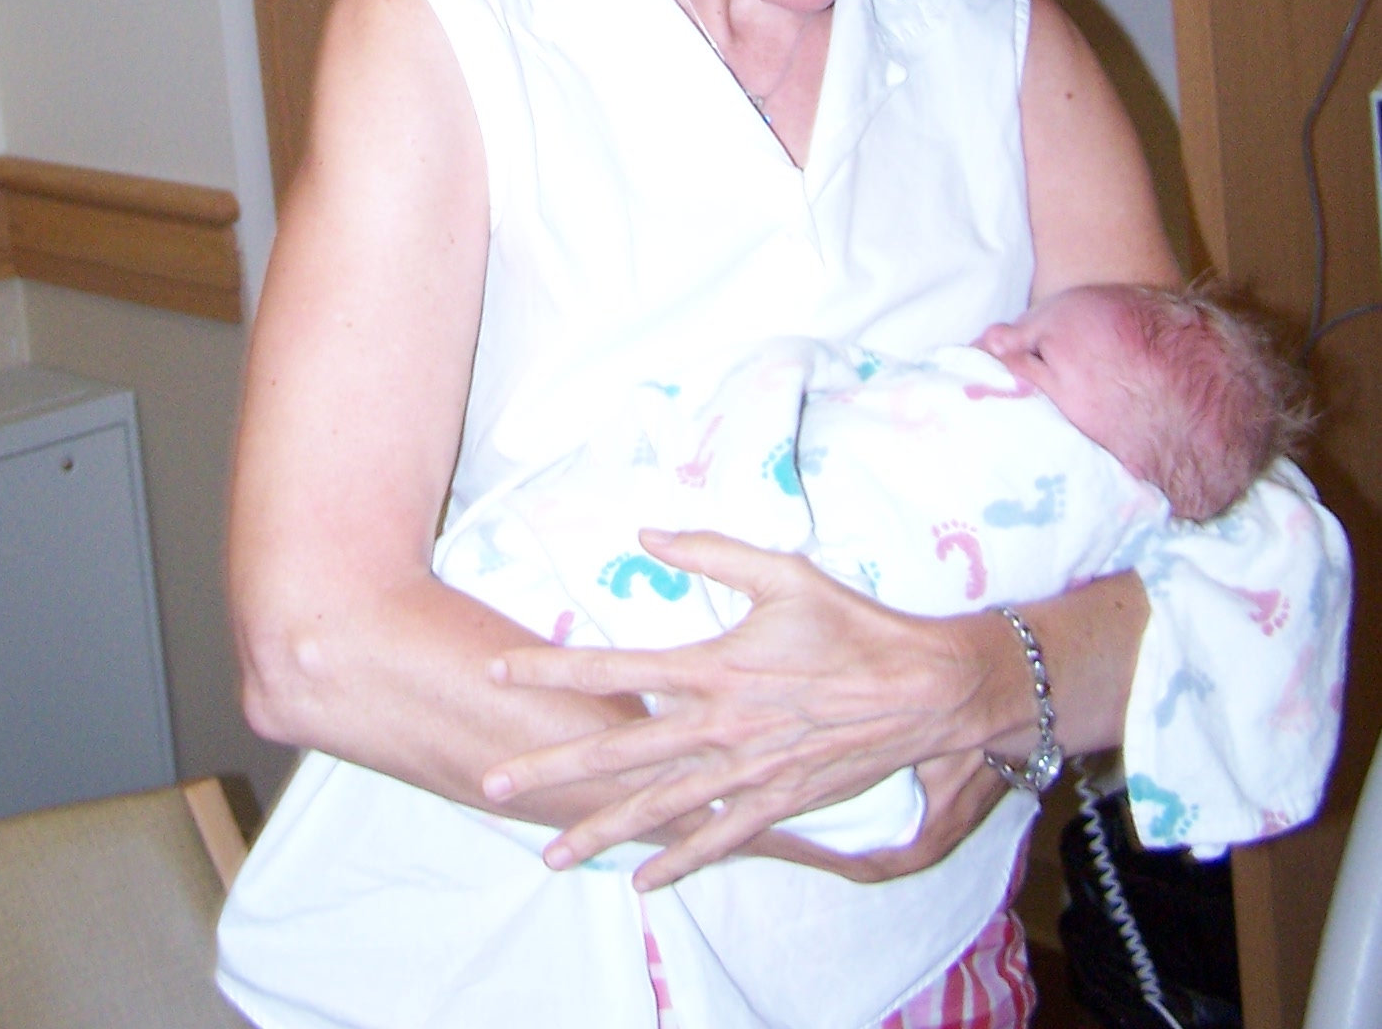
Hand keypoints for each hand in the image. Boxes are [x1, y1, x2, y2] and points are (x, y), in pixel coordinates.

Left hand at [481, 531, 999, 889]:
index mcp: (714, 667)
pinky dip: (677, 862)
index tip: (498, 670)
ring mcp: (746, 773)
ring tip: (549, 855)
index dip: (551, 669)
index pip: (613, 669)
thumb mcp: (782, 572)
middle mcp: (719, 728)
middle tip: (494, 786)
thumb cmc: (852, 625)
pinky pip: (717, 839)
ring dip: (600, 831)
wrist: (922, 690)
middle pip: (618, 754)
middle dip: (551, 770)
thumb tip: (645, 535)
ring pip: (658, 809)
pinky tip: (640, 880)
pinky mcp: (776, 803)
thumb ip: (708, 551)